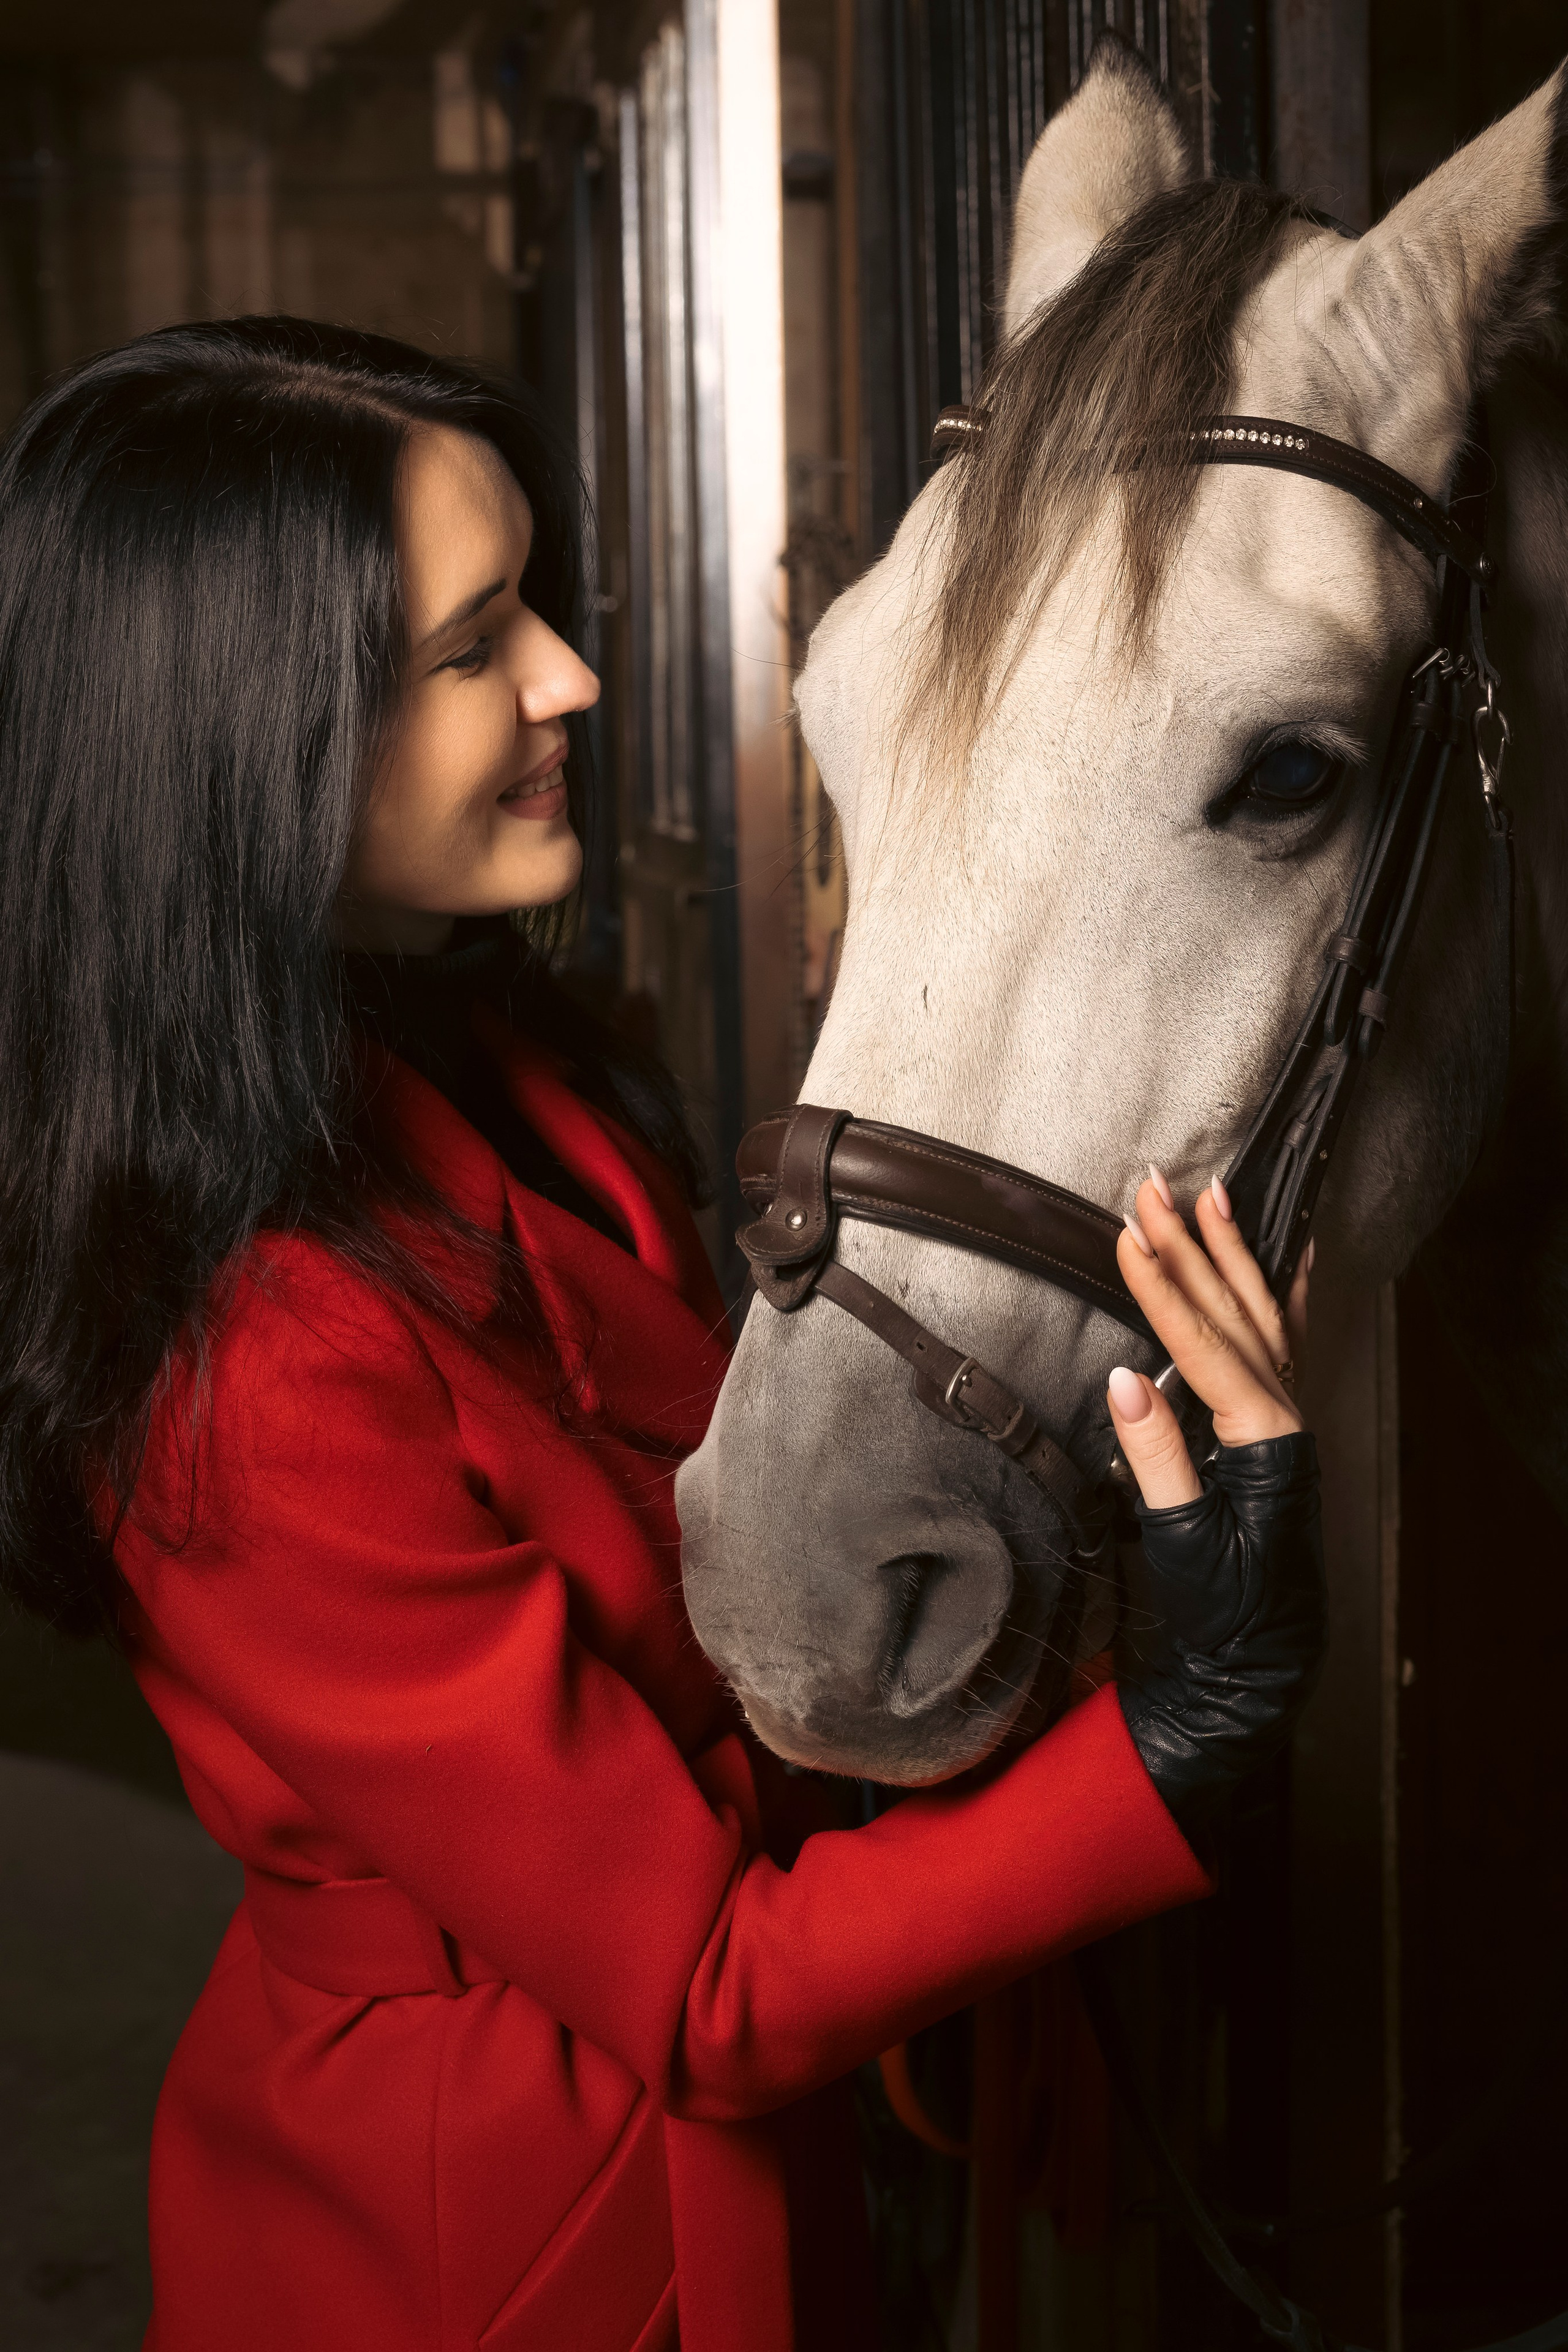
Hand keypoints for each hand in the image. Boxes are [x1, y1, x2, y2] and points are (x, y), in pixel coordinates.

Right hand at [1104, 1169, 1325, 1825]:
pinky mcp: (1278, 1427)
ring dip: (1232, 1252)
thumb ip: (1158, 1458)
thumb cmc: (1221, 1611)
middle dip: (1191, 1245)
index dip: (1164, 1290)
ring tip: (1209, 1194)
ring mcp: (1287, 1417)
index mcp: (1263, 1440)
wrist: (1259, 1659)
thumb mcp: (1182, 1544)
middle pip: (1235, 1312)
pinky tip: (1285, 1253)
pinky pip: (1286, 1341)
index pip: (1206, 1346)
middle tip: (1152, 1187)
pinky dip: (1283, 1292)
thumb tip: (1127, 1380)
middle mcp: (1285, 1416)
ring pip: (1263, 1314)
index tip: (1128, 1237)